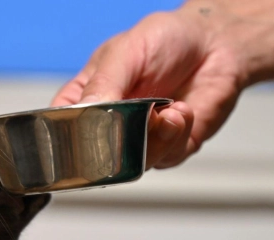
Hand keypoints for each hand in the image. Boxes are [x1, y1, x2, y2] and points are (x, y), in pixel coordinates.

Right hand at [52, 6, 246, 168]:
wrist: (214, 43)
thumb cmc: (165, 40)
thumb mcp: (126, 51)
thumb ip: (105, 84)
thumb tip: (90, 112)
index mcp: (85, 100)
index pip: (59, 130)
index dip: (66, 140)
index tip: (86, 133)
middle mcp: (108, 125)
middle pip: (94, 159)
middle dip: (118, 144)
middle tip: (135, 120)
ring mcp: (138, 140)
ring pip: (132, 165)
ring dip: (153, 140)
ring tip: (168, 111)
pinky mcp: (169, 148)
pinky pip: (165, 158)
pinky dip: (176, 136)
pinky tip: (182, 111)